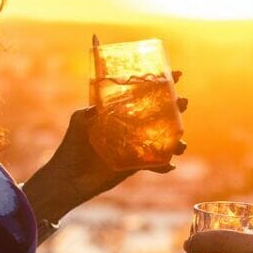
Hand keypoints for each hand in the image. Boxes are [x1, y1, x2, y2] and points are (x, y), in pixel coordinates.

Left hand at [22, 76, 188, 223]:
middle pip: (160, 113)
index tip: (176, 74)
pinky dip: (163, 165)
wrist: (69, 178)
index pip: (144, 93)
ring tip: (181, 142)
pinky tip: (170, 165)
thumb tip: (100, 103)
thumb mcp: (80, 120)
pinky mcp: (135, 165)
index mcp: (120, 111)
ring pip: (163, 138)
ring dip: (176, 138)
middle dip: (176, 106)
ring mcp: (135, 145)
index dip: (162, 83)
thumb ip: (90, 111)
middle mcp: (131, 126)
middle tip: (183, 101)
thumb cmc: (72, 146)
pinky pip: (154, 164)